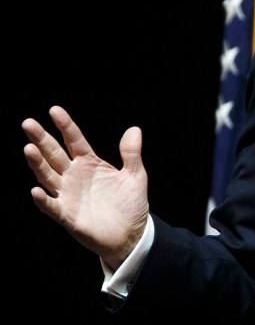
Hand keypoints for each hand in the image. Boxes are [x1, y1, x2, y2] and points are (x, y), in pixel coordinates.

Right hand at [22, 105, 149, 269]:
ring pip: (48, 176)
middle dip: (42, 139)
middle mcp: (74, 176)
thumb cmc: (131, 204)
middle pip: (54, 154)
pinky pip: (52, 206)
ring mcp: (68, 195)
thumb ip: (131, 154)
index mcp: (90, 164)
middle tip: (28, 123)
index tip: (54, 110)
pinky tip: (36, 191)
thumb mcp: (135, 176)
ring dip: (38, 164)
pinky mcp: (67, 215)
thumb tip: (135, 129)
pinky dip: (43, 200)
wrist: (131, 234)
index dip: (66, 126)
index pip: (74, 141)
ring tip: (28, 148)